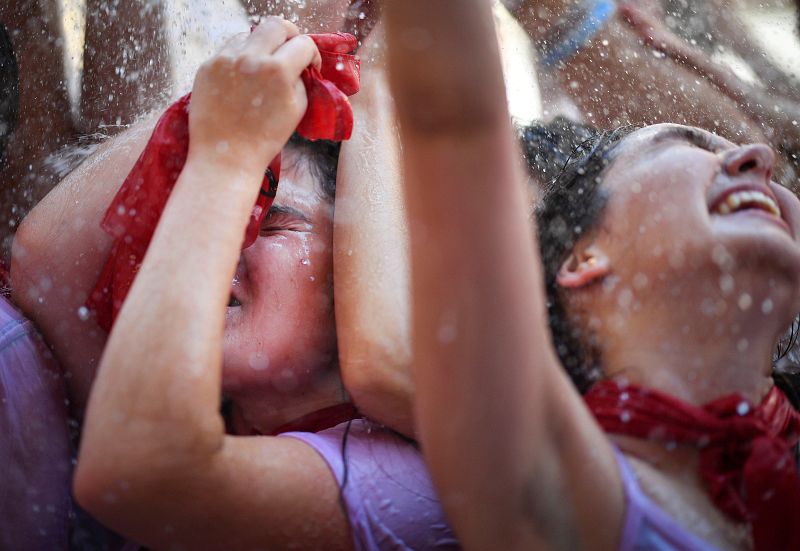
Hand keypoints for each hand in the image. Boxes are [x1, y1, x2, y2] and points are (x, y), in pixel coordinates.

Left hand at [187, 17, 320, 169]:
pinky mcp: (208, 66)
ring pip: (250, 34)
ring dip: (262, 46)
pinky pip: (229, 49)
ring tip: (262, 68)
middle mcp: (251, 58)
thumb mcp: (296, 110)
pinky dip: (240, 57)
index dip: (312, 55)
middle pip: (276, 25)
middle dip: (289, 35)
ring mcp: (225, 59)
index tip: (309, 66)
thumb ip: (301, 81)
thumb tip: (300, 65)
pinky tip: (242, 78)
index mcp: (278, 71)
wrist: (226, 157)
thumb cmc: (265, 139)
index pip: (303, 44)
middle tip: (291, 49)